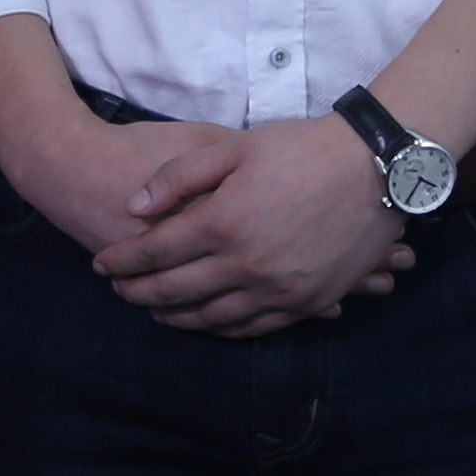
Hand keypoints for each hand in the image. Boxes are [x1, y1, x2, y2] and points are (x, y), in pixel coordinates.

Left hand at [89, 116, 418, 336]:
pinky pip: (252, 328)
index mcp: (222, 222)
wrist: (374, 168)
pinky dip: (221, 329)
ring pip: (210, 317)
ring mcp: (277, 290)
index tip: (101, 264)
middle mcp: (245, 265)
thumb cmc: (300, 149)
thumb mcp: (231, 146)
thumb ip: (177, 178)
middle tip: (119, 291)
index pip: (154, 252)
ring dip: (175, 317)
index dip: (122, 261)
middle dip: (139, 293)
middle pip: (175, 291)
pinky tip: (206, 321)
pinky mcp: (305, 303)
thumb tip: (135, 207)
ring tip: (154, 310)